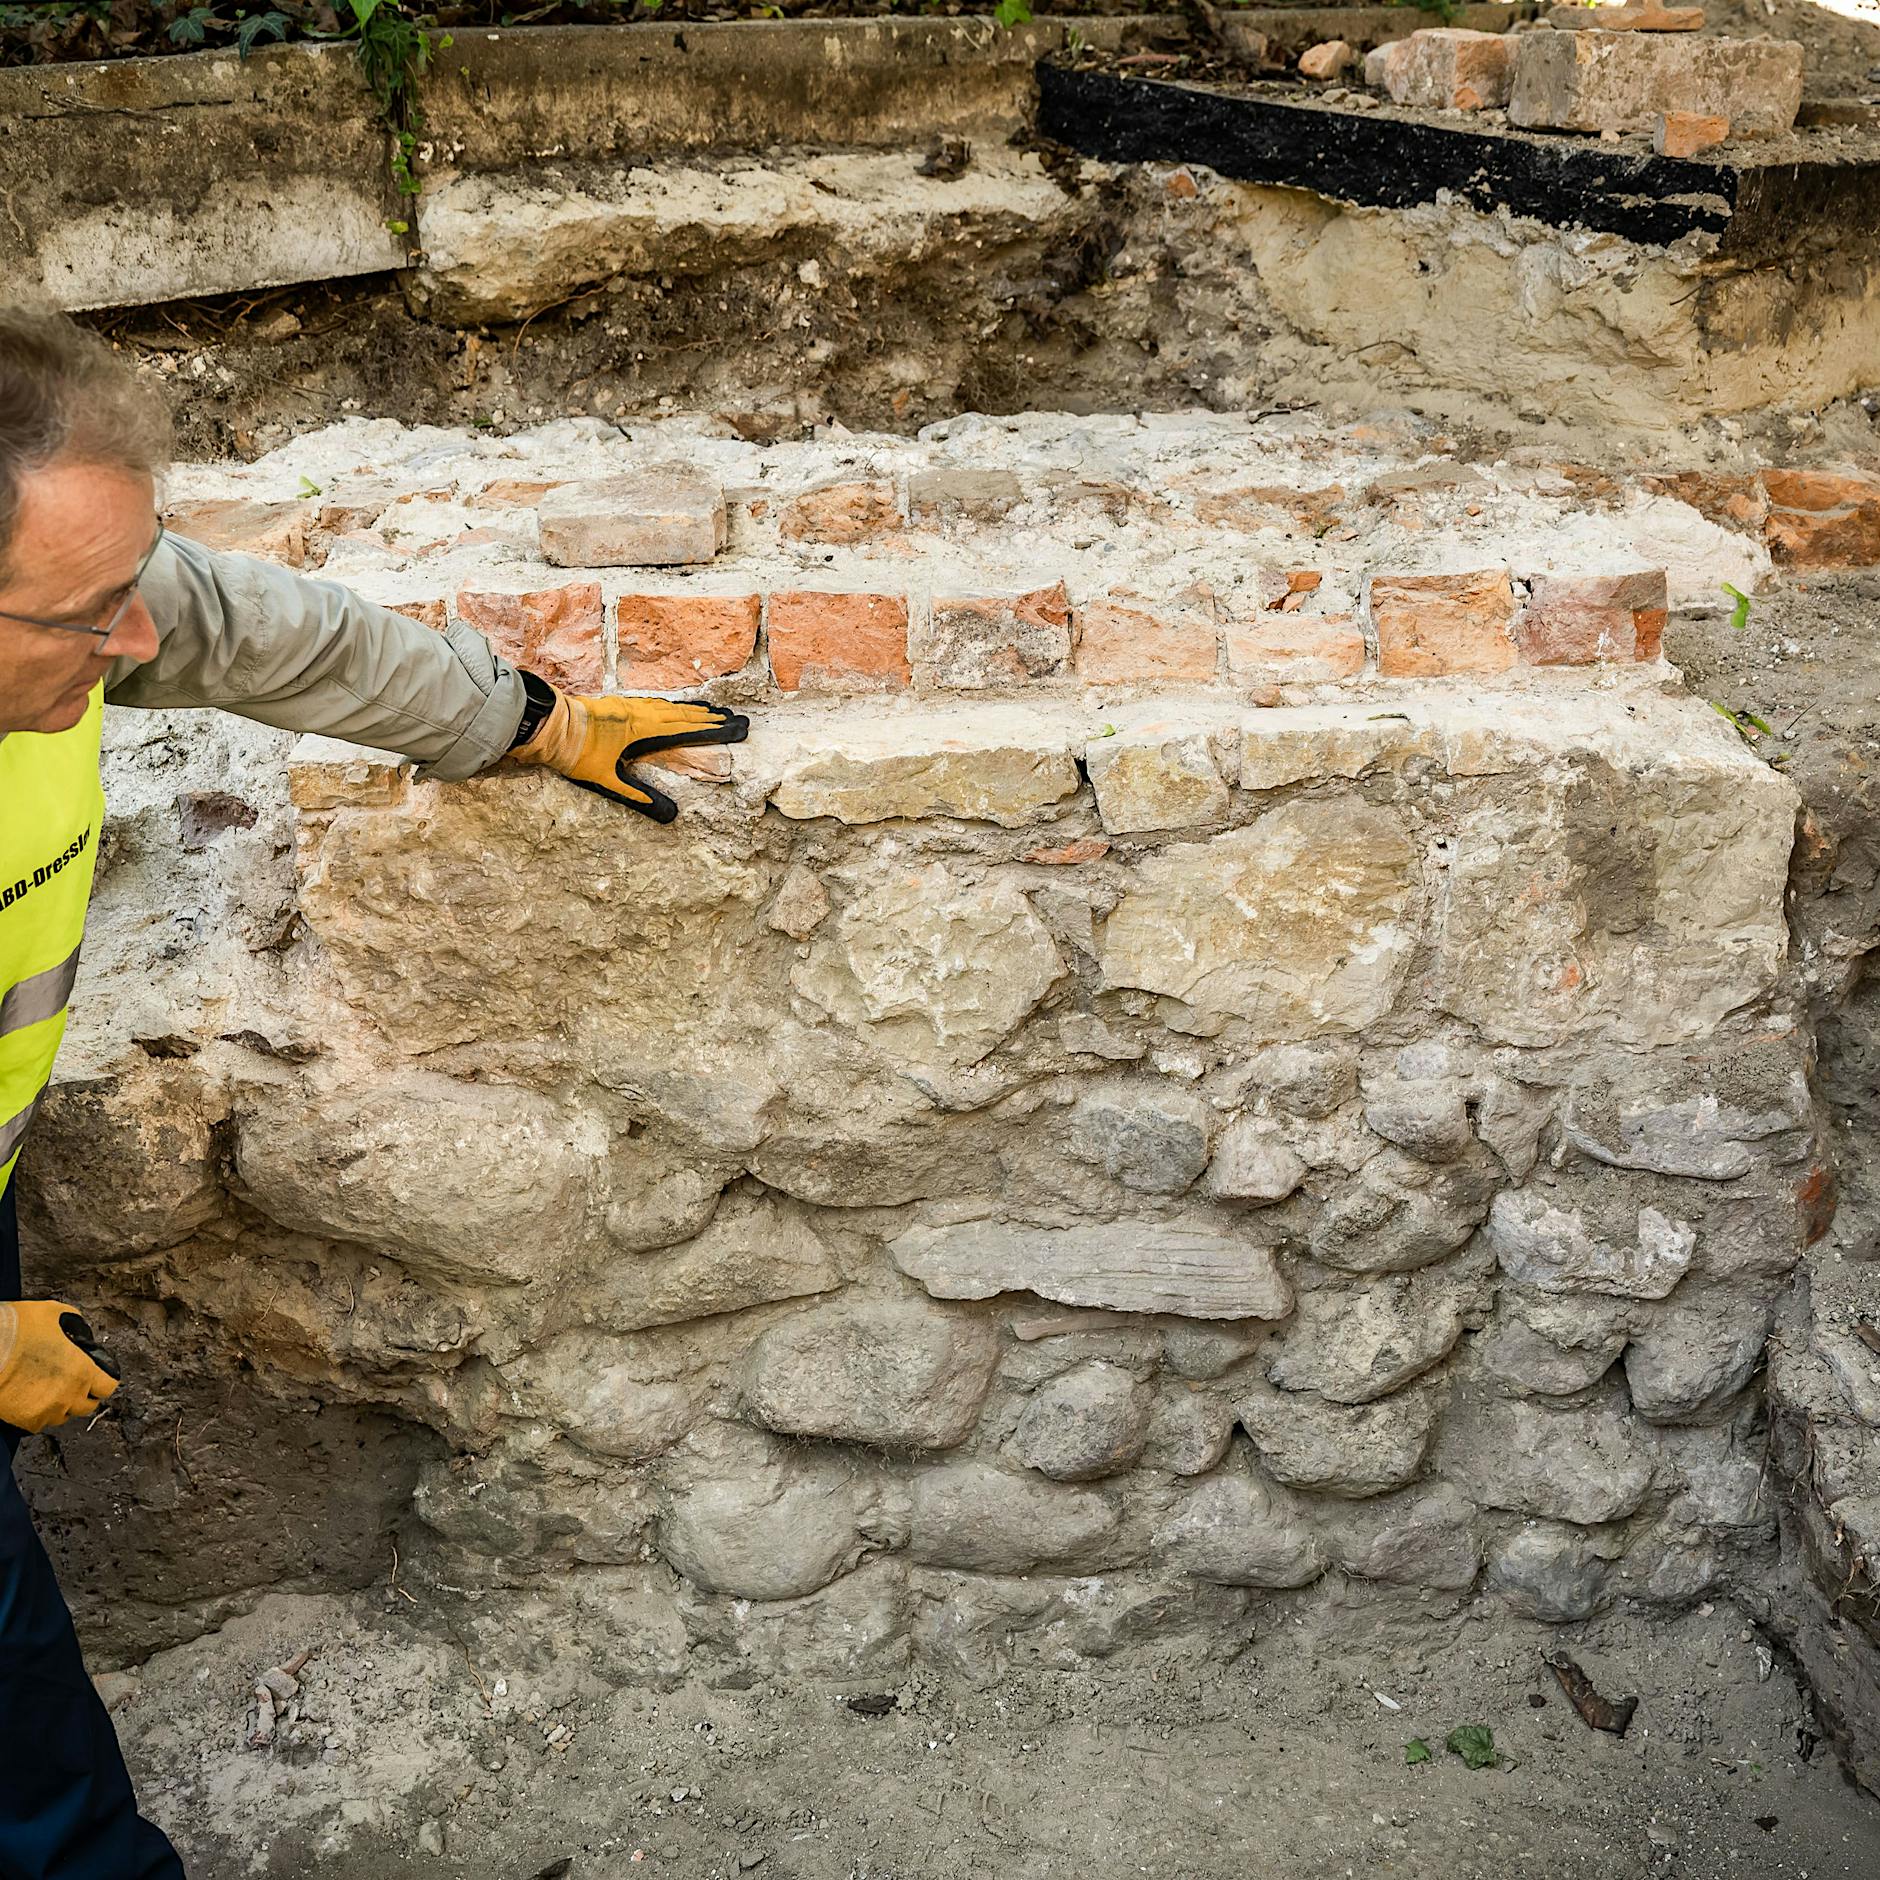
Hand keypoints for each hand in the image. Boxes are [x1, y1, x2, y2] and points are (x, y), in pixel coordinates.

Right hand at [0, 1301, 120, 1434]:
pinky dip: (39, 1413)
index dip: (102, 1380)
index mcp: (83, 1371)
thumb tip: (78, 1330)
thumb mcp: (55, 1313)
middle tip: (70, 1381)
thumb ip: (74, 1326)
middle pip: (87, 1405)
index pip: (107, 1387)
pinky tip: (31, 1397)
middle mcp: (69, 1396)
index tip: (96, 1376)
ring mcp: (48, 1411)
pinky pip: (41, 1422)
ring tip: (48, 1388)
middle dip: (83, 1394)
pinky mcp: (27, 1421)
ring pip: (63, 1415)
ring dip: (61, 1404)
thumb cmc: (17, 1329)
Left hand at [509, 684, 748, 822]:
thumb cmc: (575, 753)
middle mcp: (638, 713)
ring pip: (665, 706)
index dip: (709, 729)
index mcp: (641, 729)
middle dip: (706, 716)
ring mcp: (626, 706)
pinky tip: (667, 707)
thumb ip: (634, 794)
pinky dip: (667, 705)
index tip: (730, 726)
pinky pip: (650, 703)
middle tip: (728, 716)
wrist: (547, 725)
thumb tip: (662, 813)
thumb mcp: (605, 779)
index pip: (684, 729)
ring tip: (706, 709)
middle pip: (679, 714)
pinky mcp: (615, 704)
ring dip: (688, 709)